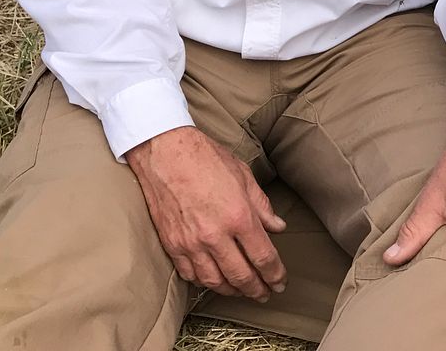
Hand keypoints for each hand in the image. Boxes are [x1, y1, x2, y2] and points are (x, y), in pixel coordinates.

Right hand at [125, 126, 286, 300]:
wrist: (164, 152)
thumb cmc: (204, 157)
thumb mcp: (243, 176)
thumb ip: (262, 206)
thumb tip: (277, 227)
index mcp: (238, 216)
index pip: (263, 257)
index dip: (275, 275)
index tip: (280, 282)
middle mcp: (215, 235)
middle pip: (241, 276)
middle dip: (257, 289)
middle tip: (265, 293)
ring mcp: (191, 243)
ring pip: (215, 282)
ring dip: (232, 290)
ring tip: (242, 290)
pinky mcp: (172, 244)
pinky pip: (190, 275)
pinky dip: (205, 282)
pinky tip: (214, 279)